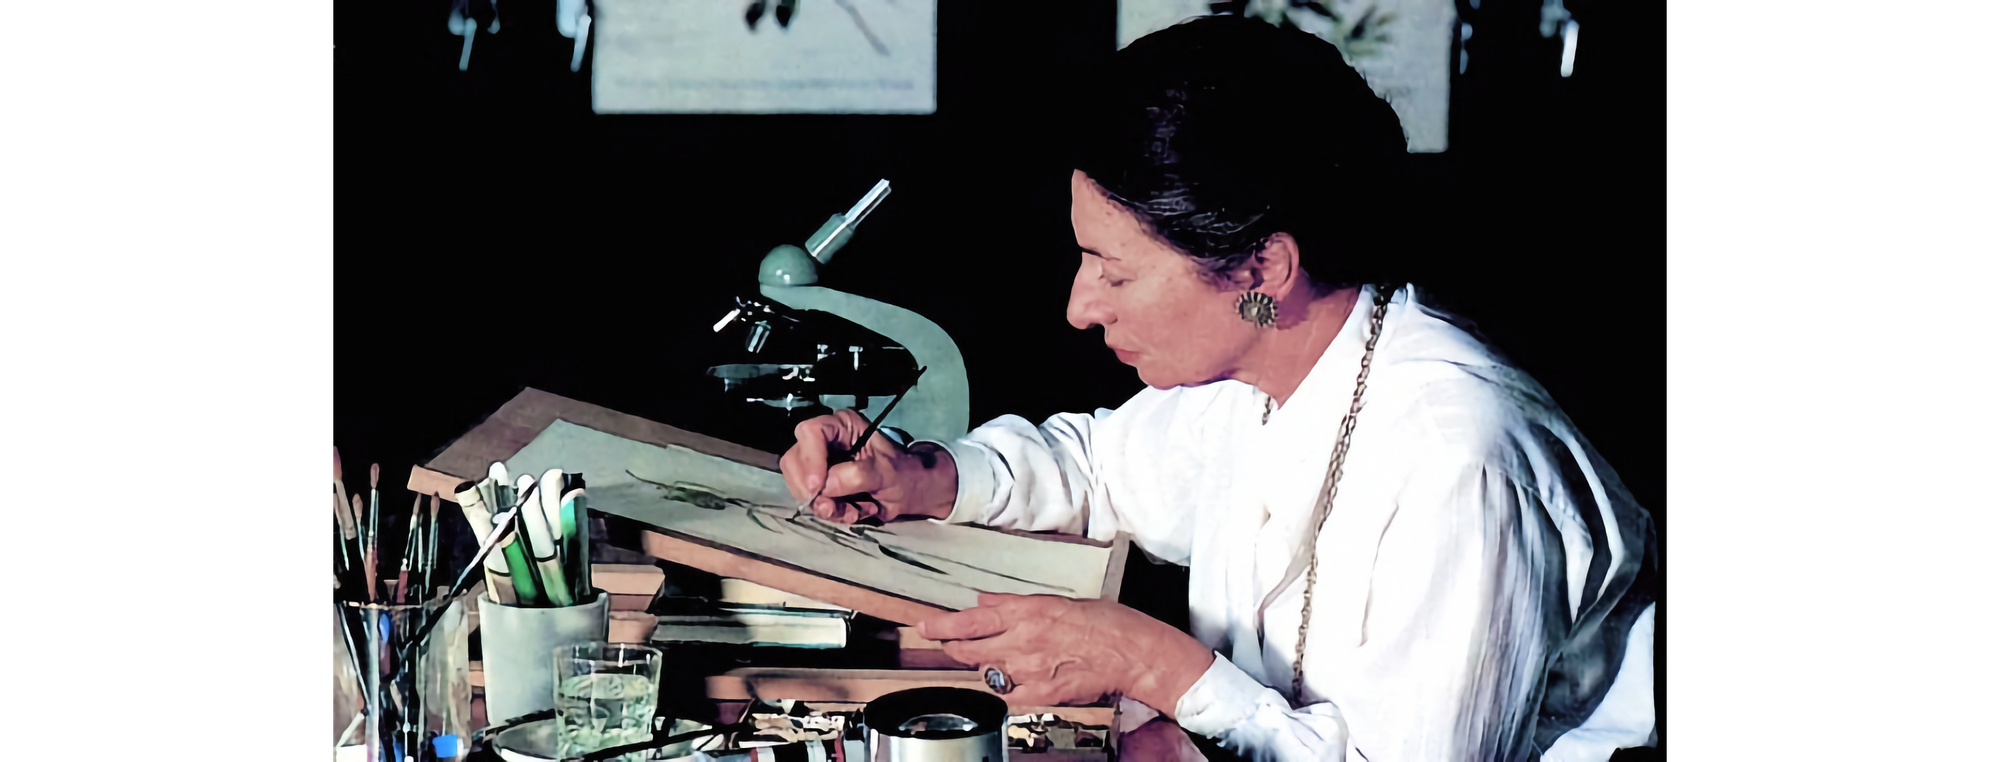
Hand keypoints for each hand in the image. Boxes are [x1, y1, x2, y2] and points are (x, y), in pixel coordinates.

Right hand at [778, 409, 957, 524]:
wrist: (907, 492)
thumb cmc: (902, 475)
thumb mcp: (888, 473)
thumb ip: (859, 475)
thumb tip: (827, 484)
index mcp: (842, 425)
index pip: (811, 433)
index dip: (810, 460)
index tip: (819, 487)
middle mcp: (823, 440)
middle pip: (793, 460)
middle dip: (812, 490)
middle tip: (834, 507)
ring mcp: (816, 462)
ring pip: (798, 484)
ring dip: (825, 505)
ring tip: (855, 510)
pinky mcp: (816, 484)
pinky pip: (809, 500)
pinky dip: (830, 512)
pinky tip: (852, 511)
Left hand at [918, 593, 1215, 717]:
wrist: (1133, 653)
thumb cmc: (1106, 623)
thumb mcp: (1057, 600)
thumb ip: (1015, 603)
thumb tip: (987, 600)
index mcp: (1027, 612)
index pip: (970, 620)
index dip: (942, 625)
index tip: (925, 625)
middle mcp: (1023, 641)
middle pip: (969, 650)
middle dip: (952, 647)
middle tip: (946, 643)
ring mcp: (1029, 670)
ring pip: (987, 673)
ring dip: (986, 666)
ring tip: (1000, 658)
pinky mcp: (1040, 694)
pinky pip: (1007, 695)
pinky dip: (1006, 688)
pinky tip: (1015, 679)